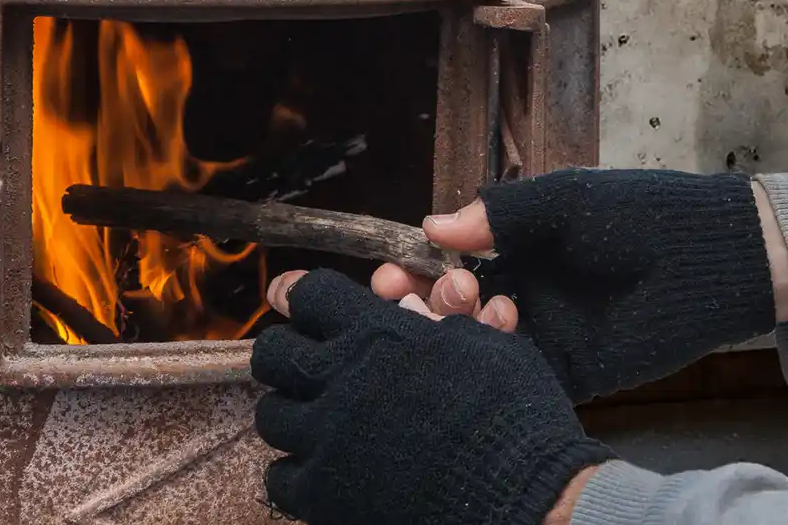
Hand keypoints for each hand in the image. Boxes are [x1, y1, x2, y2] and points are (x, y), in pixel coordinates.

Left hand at [251, 269, 611, 524]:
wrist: (518, 491)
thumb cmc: (512, 411)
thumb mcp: (485, 346)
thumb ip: (438, 322)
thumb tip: (407, 305)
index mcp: (380, 335)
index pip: (312, 296)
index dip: (304, 294)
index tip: (298, 299)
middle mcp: (341, 379)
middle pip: (275, 352)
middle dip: (288, 351)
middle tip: (308, 362)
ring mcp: (325, 438)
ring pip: (270, 413)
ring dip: (291, 410)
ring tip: (316, 417)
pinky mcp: (322, 492)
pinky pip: (279, 476)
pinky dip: (295, 470)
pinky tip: (323, 466)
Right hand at [373, 168, 787, 401]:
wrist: (705, 257)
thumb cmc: (638, 214)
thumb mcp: (564, 201)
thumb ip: (502, 213)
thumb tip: (431, 226)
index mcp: (517, 249)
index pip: (449, 264)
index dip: (414, 269)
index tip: (389, 269)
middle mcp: (523, 292)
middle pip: (451, 309)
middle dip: (420, 303)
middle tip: (406, 294)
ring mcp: (543, 334)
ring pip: (476, 343)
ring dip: (450, 331)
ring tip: (454, 309)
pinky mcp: (566, 370)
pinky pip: (515, 373)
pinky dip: (489, 363)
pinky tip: (479, 344)